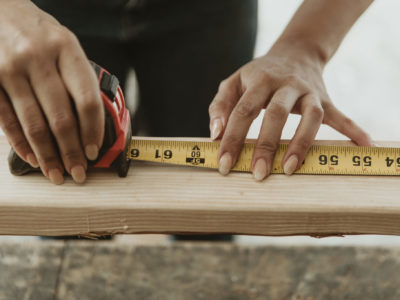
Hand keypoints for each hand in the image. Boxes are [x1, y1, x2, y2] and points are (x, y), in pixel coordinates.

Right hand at [0, 0, 103, 183]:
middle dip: (72, 152)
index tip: (94, 150)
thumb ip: (78, 78)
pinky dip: (21, 144)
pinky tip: (33, 158)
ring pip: (34, 125)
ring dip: (48, 156)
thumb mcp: (65, 44)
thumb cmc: (36, 31)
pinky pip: (6, 121)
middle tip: (79, 172)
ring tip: (57, 174)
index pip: (86, 100)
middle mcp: (38, 58)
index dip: (93, 131)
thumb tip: (94, 122)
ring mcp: (9, 70)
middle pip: (62, 118)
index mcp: (66, 48)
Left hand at [209, 41, 371, 179]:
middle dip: (266, 145)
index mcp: (259, 80)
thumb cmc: (257, 75)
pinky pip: (340, 115)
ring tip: (290, 169)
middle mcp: (286, 85)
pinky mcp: (326, 99)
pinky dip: (353, 130)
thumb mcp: (234, 82)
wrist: (294, 53)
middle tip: (258, 174)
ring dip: (302, 143)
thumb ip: (220, 106)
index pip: (243, 111)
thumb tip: (215, 134)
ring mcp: (309, 91)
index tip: (225, 164)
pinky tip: (364, 145)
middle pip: (276, 114)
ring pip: (311, 116)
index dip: (233, 138)